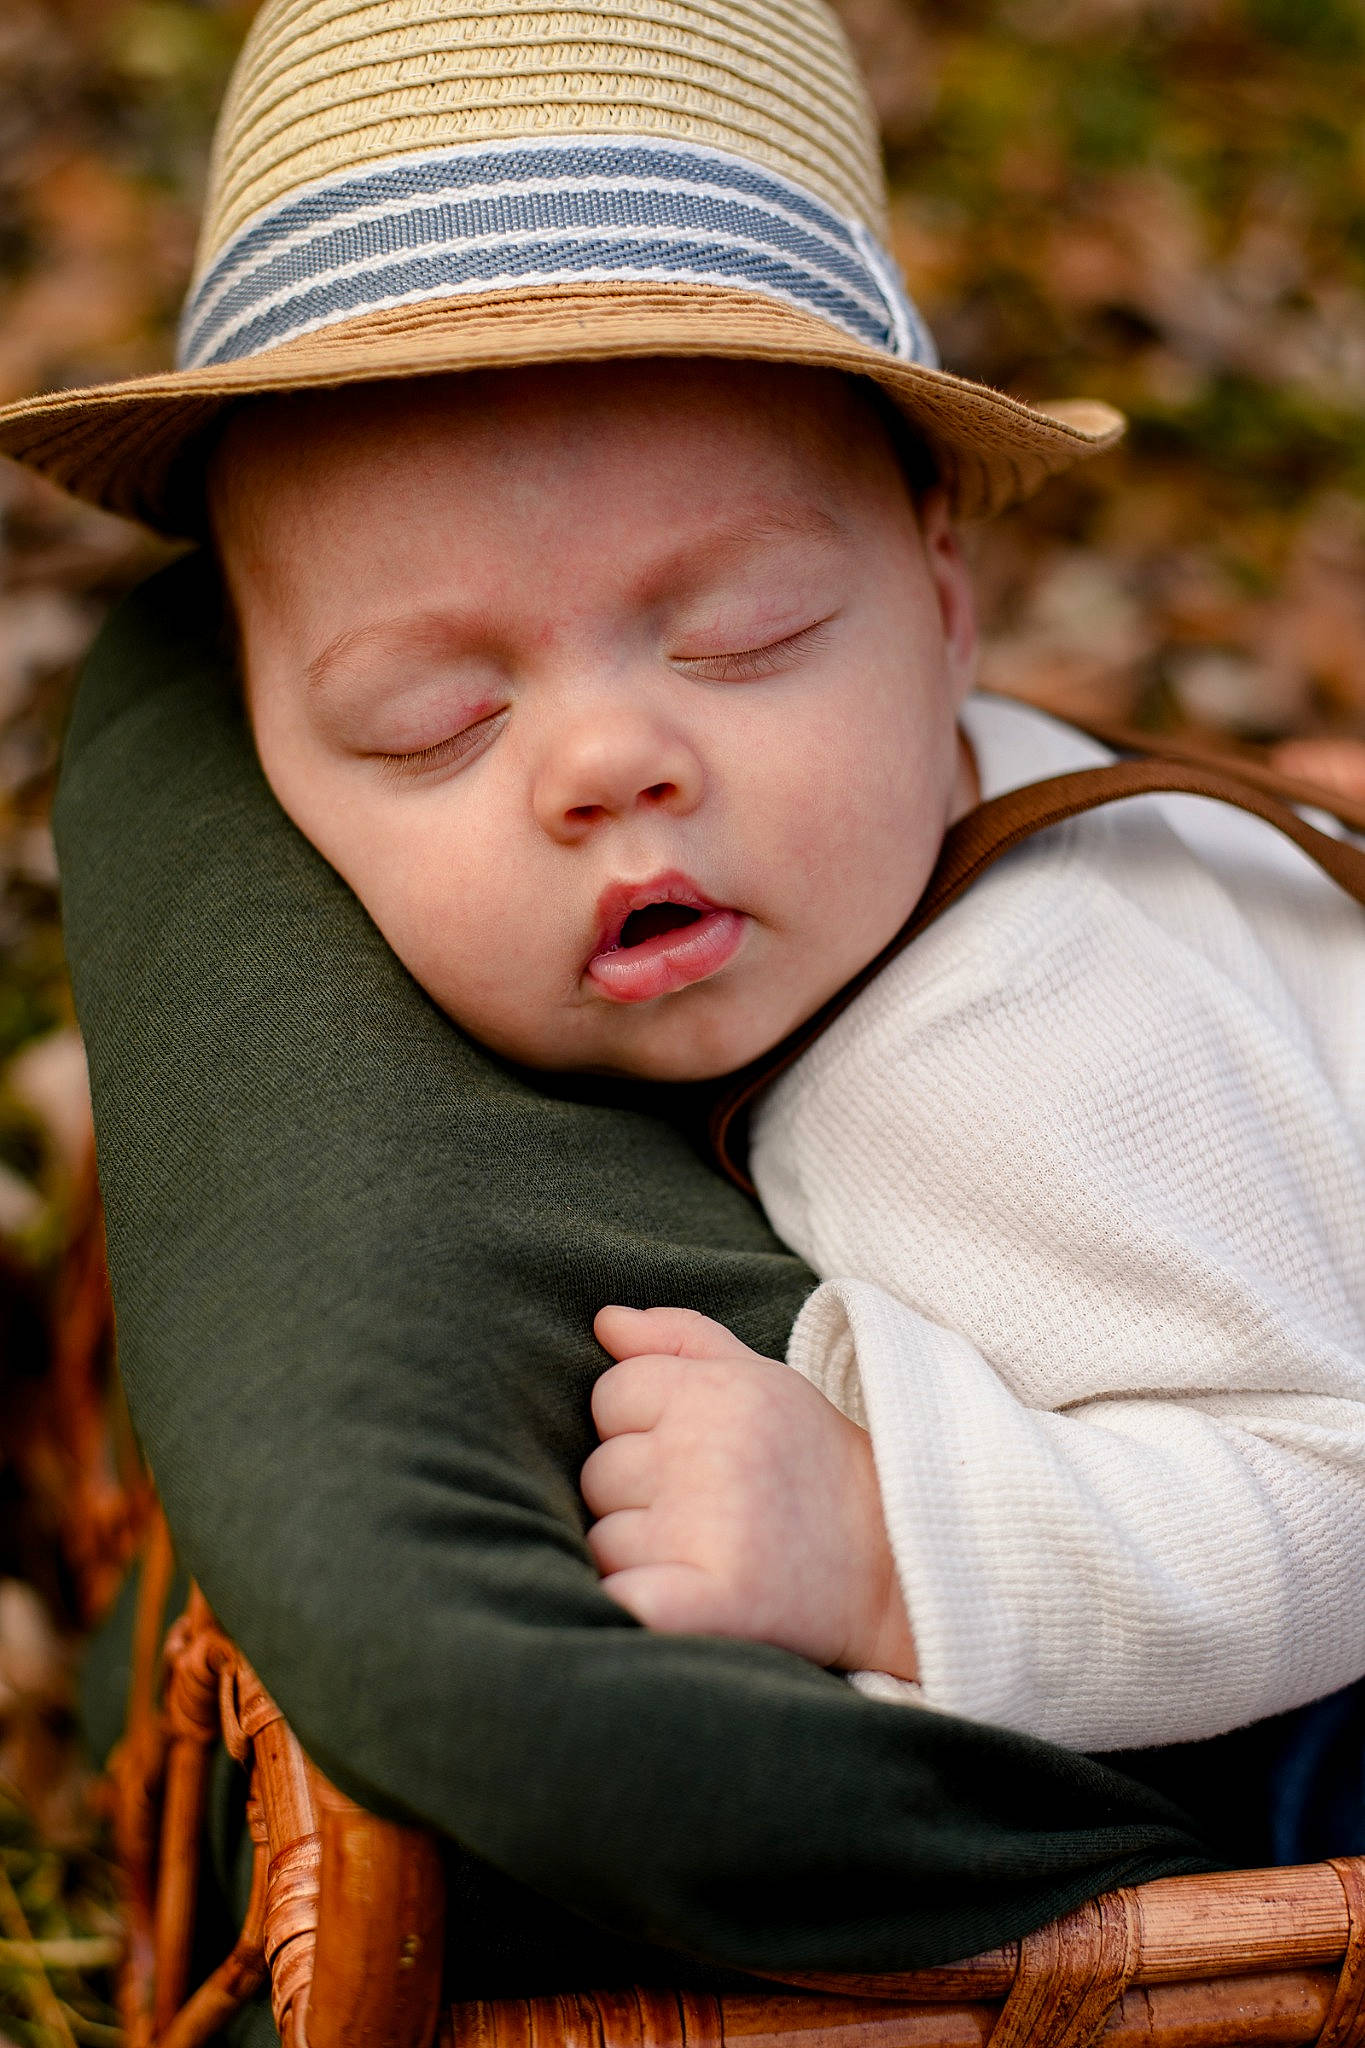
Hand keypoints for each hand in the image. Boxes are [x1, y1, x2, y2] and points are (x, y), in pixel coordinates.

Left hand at [582, 1304, 915, 1679]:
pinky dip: (636, 1607)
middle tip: (709, 1510)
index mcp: (720, 1392)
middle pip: (600, 1472)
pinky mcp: (712, 1602)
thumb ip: (681, 1339)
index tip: (694, 1454)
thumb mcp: (763, 1380)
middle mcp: (709, 1452)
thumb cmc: (814, 1464)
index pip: (612, 1396)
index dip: (642, 1427)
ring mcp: (708, 1529)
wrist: (897, 1565)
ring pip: (606, 1543)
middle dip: (638, 1494)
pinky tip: (679, 1603)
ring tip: (709, 1555)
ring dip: (642, 1557)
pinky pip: (623, 1599)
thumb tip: (605, 1320)